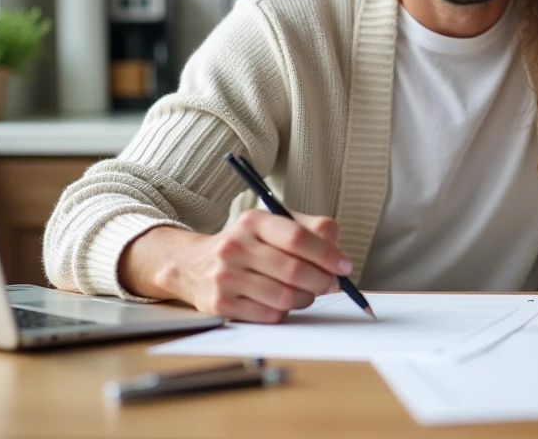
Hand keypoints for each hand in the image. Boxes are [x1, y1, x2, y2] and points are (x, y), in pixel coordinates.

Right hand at [121, 211, 350, 322]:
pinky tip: (283, 302)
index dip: (327, 254)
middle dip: (322, 281)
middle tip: (332, 284)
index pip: (297, 237)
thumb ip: (312, 229)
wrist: (193, 264)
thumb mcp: (275, 224)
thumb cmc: (247, 244)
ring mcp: (225, 277)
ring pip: (284, 297)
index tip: (344, 265)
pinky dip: (285, 312)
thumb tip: (338, 252)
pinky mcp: (221, 305)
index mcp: (253, 221)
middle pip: (294, 271)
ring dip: (306, 298)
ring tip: (307, 292)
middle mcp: (235, 247)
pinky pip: (269, 315)